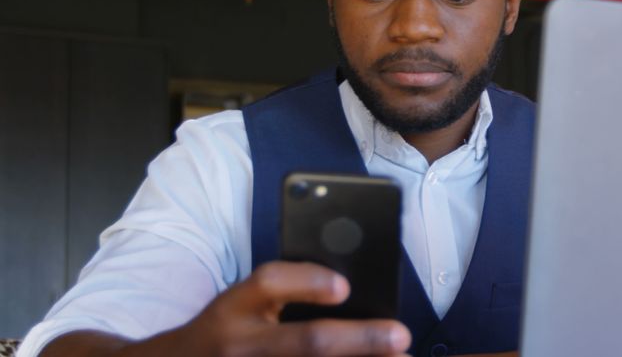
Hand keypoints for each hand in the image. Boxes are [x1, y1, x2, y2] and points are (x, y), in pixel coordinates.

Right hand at [43, 261, 410, 356]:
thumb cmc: (217, 333)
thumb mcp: (239, 304)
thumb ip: (285, 292)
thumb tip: (348, 291)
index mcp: (233, 307)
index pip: (267, 283)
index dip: (306, 281)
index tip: (344, 286)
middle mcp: (237, 345)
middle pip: (304, 342)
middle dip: (358, 340)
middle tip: (400, 335)